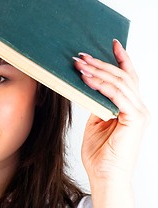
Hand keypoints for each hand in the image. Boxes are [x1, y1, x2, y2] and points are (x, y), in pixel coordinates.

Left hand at [74, 40, 149, 206]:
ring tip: (80, 64)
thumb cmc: (100, 153)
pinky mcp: (134, 119)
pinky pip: (117, 95)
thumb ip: (97, 104)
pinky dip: (101, 85)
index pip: (127, 77)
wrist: (105, 176)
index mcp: (130, 107)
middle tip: (81, 55)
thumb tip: (89, 87)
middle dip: (101, 63)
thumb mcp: (96, 121)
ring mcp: (138, 112)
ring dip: (98, 71)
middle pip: (122, 76)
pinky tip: (87, 78)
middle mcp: (138, 107)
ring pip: (120, 82)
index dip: (121, 59)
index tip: (113, 43)